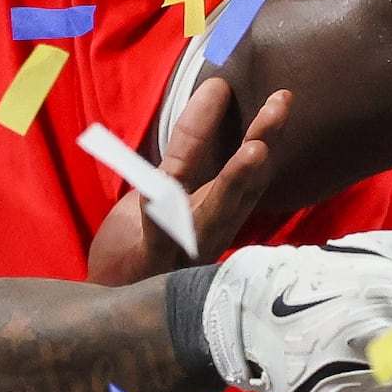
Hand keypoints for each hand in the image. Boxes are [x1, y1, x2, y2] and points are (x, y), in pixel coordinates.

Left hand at [86, 78, 288, 286]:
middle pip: (244, 186)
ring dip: (235, 182)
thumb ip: (187, 151)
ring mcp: (183, 250)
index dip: (265, 131)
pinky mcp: (150, 264)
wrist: (109, 298)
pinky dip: (161, 213)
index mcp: (216, 209)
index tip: (280, 93)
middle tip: (282, 104)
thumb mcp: (164, 187)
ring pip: (214, 214)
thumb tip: (213, 93)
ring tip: (255, 150)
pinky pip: (159, 237)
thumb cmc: (141, 244)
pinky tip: (159, 189)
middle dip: (265, 142)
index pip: (247, 167)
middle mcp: (210, 230)